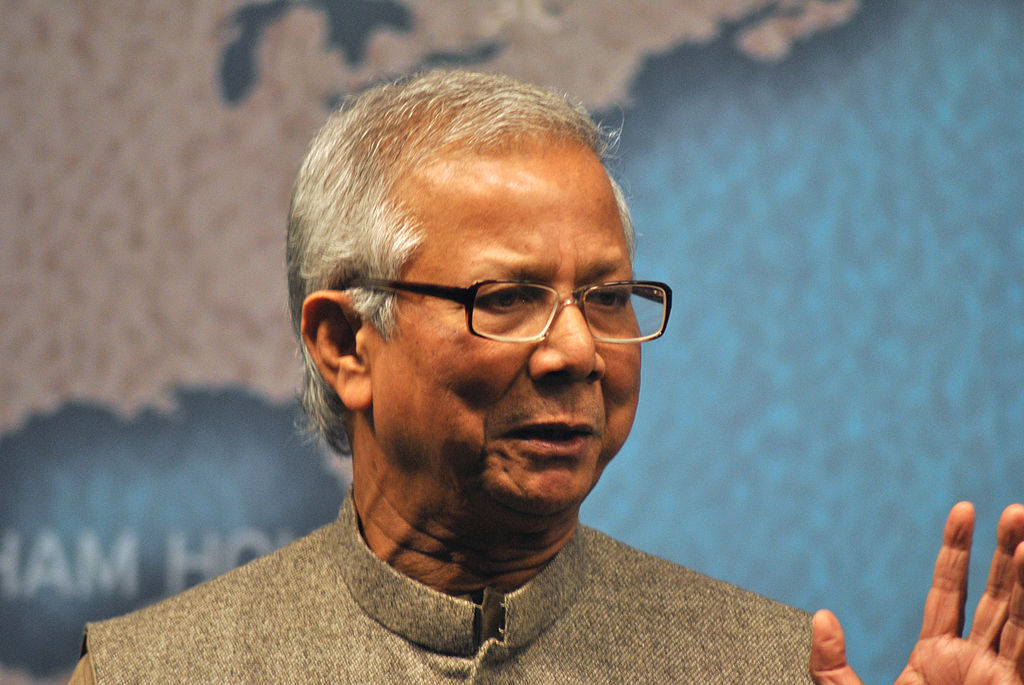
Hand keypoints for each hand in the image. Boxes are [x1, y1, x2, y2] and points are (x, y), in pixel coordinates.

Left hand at [810, 502, 1023, 684]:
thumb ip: (831, 664)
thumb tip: (822, 618)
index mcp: (933, 658)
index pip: (949, 591)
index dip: (957, 551)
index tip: (964, 510)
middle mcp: (970, 662)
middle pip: (993, 596)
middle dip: (1004, 555)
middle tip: (1014, 513)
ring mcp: (996, 676)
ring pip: (1017, 614)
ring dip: (1023, 572)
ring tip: (1022, 520)